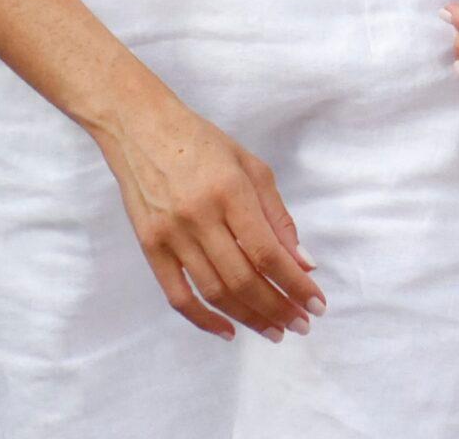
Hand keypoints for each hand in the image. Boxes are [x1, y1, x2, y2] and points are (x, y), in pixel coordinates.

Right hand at [88, 86, 321, 343]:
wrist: (142, 129)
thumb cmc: (203, 143)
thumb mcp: (250, 165)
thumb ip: (277, 214)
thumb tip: (302, 261)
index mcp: (231, 189)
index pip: (268, 251)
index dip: (295, 283)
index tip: (317, 303)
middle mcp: (200, 216)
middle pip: (243, 278)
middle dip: (278, 307)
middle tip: (301, 325)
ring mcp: (172, 235)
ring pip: (215, 292)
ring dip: (249, 317)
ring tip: (275, 330)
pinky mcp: (150, 248)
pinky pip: (178, 296)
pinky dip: (204, 320)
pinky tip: (229, 330)